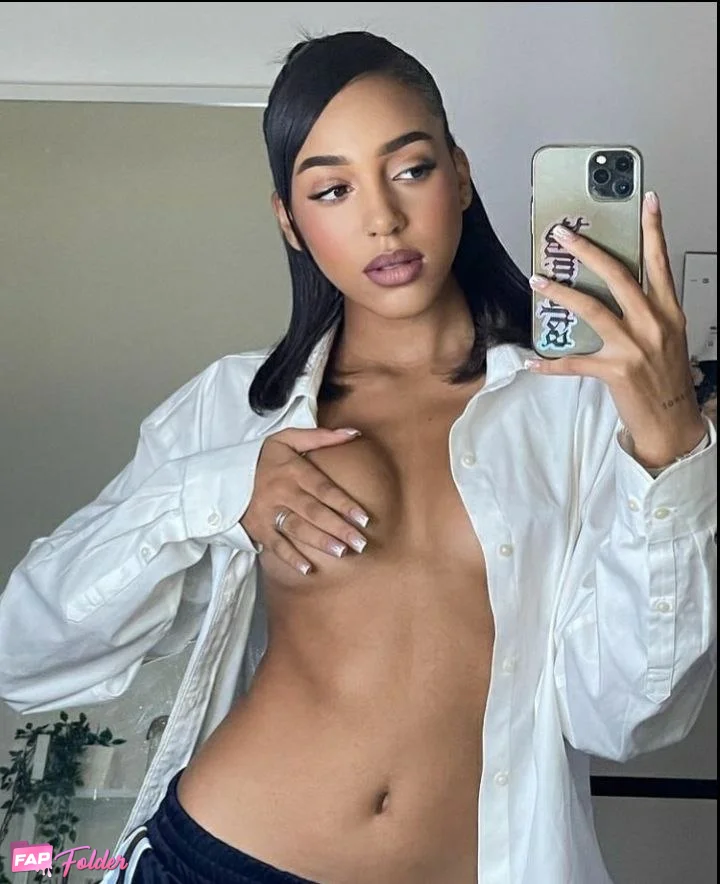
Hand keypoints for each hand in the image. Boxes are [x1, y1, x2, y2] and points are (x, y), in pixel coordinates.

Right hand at [240, 427, 369, 574]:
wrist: (224, 474)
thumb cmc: (264, 457)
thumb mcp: (288, 439)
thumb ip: (321, 437)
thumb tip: (354, 433)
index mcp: (292, 470)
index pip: (323, 488)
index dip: (344, 503)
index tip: (364, 518)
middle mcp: (281, 491)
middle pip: (314, 512)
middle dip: (338, 528)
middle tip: (361, 542)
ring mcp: (268, 511)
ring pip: (297, 528)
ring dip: (319, 541)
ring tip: (341, 552)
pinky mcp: (258, 527)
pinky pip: (276, 544)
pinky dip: (290, 557)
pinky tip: (307, 569)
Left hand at [526, 190, 706, 469]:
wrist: (672, 419)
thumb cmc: (667, 378)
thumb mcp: (666, 335)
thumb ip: (647, 310)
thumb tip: (617, 288)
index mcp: (667, 310)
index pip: (659, 261)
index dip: (653, 229)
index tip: (646, 201)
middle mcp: (653, 323)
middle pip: (617, 275)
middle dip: (587, 251)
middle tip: (563, 235)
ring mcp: (634, 346)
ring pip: (592, 308)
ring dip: (560, 292)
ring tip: (538, 280)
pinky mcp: (615, 370)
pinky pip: (575, 362)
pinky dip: (552, 363)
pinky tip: (534, 361)